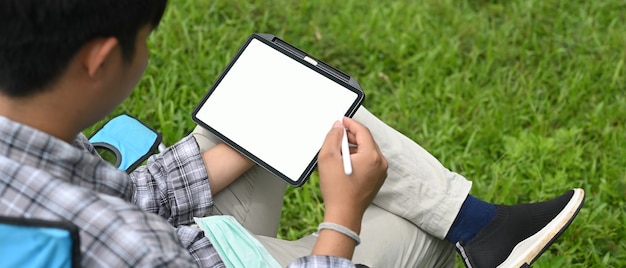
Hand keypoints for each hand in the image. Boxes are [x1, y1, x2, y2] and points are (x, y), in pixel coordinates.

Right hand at [317, 117, 387, 232]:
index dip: (350, 123)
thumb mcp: (328, 158)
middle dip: (350, 136)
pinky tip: (344, 163)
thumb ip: (333, 137)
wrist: (344, 215)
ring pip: (367, 151)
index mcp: (372, 156)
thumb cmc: (337, 189)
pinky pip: (368, 162)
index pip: (362, 131)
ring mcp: (381, 173)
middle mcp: (381, 163)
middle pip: (366, 141)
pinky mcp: (377, 180)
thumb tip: (338, 127)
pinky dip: (357, 158)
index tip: (341, 120)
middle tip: (336, 135)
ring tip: (337, 152)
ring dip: (353, 148)